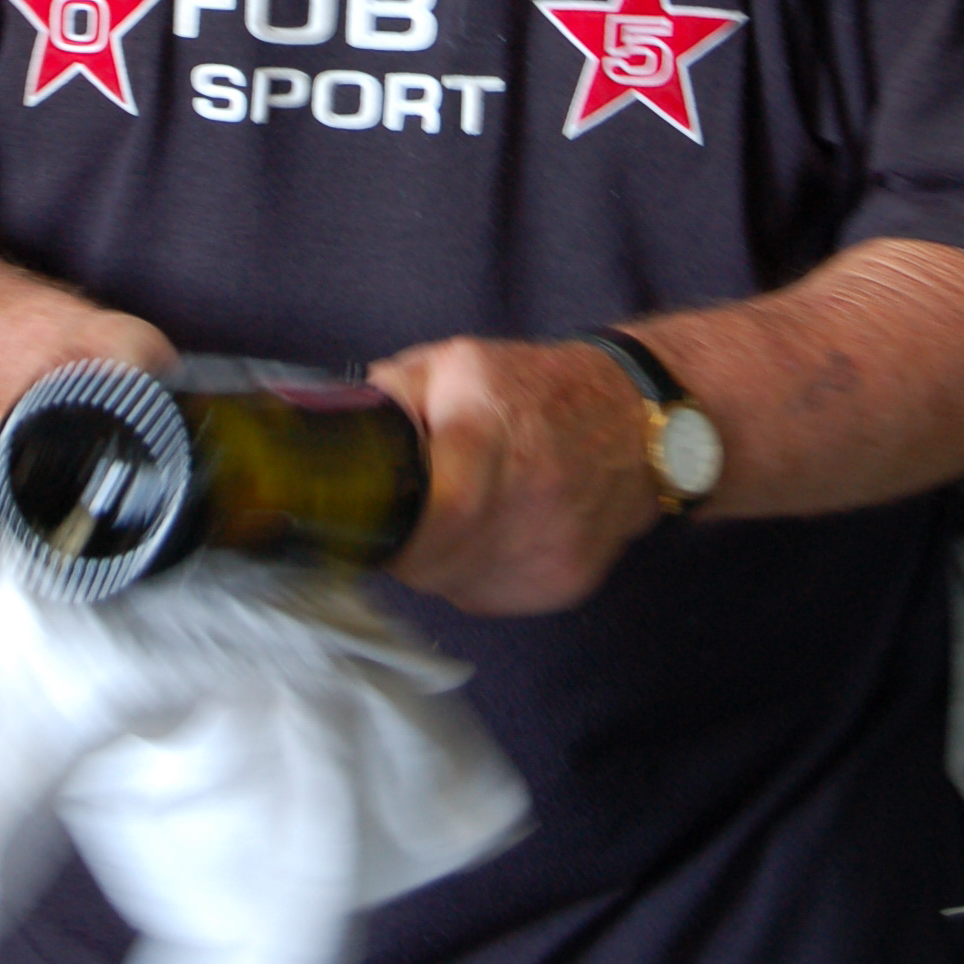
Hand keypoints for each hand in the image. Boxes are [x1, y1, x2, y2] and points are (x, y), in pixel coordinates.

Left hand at [367, 336, 659, 614]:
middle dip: (403, 545)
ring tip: (454, 514)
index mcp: (487, 439)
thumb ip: (389, 398)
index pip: (423, 519)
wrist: (635, 421)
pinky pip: (489, 600)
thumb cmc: (535, 388)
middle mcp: (526, 503)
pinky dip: (474, 575)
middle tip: (406, 510)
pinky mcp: (566, 587)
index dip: (387, 529)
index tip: (371, 515)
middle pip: (428, 562)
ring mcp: (550, 553)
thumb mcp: (453, 364)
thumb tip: (328, 437)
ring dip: (436, 562)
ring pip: (453, 588)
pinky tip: (492, 533)